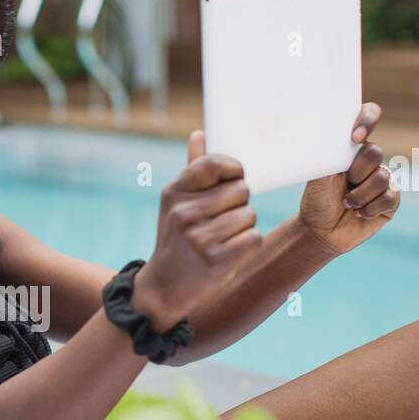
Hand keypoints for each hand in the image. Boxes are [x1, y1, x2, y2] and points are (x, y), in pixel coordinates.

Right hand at [132, 130, 261, 329]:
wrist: (164, 286)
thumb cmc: (175, 238)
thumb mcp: (176, 203)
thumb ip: (192, 169)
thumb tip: (199, 133)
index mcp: (175, 191)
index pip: (216, 163)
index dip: (234, 170)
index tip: (234, 180)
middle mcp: (185, 212)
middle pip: (241, 190)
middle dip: (239, 203)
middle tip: (223, 219)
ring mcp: (200, 237)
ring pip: (250, 215)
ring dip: (244, 226)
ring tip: (224, 237)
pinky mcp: (216, 260)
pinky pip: (253, 238)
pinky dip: (248, 245)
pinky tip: (230, 251)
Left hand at [298, 102, 399, 254]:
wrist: (320, 231)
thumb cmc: (317, 200)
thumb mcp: (317, 174)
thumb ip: (327, 153)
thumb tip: (327, 133)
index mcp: (352, 147)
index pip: (368, 117)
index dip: (367, 120)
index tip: (355, 137)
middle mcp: (370, 161)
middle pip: (375, 153)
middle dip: (356, 172)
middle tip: (344, 183)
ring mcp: (382, 179)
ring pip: (381, 178)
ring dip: (359, 196)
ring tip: (346, 204)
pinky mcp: (391, 201)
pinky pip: (390, 197)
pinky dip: (370, 208)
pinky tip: (359, 213)